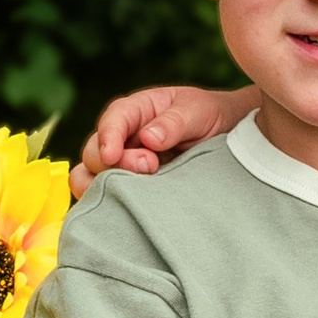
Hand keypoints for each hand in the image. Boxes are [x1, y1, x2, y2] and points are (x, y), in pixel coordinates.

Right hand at [74, 80, 255, 194]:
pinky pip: (106, 198)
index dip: (107, 139)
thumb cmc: (210, 117)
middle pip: (93, 154)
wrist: (229, 141)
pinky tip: (134, 206)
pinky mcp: (129, 188)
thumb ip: (174, 123)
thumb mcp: (198, 112)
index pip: (111, 121)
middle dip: (114, 165)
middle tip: (150, 167)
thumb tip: (149, 138)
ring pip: (89, 178)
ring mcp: (122, 165)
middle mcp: (121, 138)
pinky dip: (111, 204)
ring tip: (139, 189)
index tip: (112, 156)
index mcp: (134, 111)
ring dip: (105, 187)